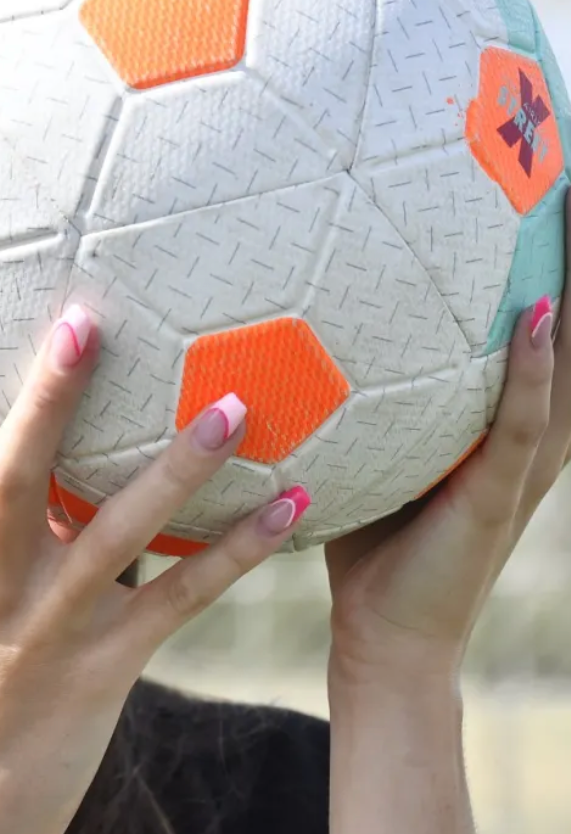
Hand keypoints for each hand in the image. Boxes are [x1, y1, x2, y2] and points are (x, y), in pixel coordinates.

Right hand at [0, 271, 310, 833]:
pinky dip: (236, 554)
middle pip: (11, 470)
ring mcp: (47, 628)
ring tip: (237, 406)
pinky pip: (177, 603)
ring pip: (111, 533)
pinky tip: (294, 509)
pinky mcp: (101, 673)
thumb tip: (42, 456)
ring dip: (176, 468)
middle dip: (46, 394)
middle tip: (88, 315)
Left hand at [325, 193, 570, 686]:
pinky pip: (524, 426)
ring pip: (562, 376)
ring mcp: (515, 471)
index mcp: (490, 433)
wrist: (382, 636)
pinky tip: (541, 317)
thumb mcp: (365, 456)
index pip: (525, 346)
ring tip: (569, 230)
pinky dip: (537, 373)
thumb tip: (291, 334)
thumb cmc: (365, 543)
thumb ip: (354, 402)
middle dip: (565, 279)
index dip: (535, 283)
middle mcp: (516, 444)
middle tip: (564, 197)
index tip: (530, 212)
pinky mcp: (496, 500)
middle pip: (560, 347)